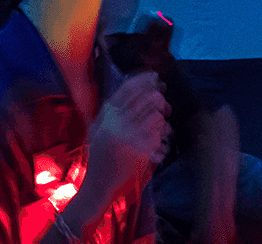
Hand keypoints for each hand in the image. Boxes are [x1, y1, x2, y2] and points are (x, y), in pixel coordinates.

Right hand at [85, 71, 169, 189]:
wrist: (98, 185)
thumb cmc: (100, 157)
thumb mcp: (98, 129)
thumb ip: (110, 111)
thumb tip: (132, 89)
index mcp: (105, 115)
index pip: (127, 89)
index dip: (143, 80)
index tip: (154, 76)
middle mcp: (116, 122)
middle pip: (145, 99)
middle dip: (158, 97)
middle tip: (163, 100)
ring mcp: (128, 135)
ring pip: (155, 114)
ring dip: (161, 116)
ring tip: (160, 120)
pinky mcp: (139, 149)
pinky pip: (158, 133)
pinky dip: (161, 133)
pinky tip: (160, 138)